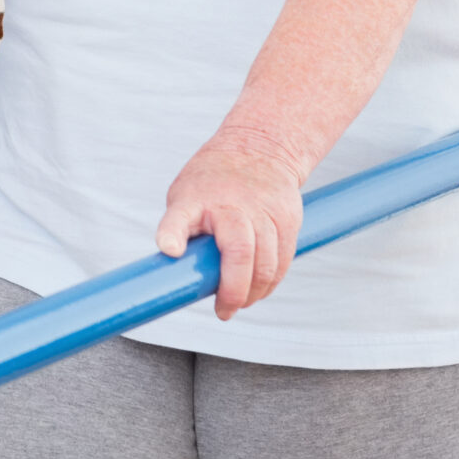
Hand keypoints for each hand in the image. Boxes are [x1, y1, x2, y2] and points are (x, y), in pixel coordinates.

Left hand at [154, 130, 305, 320]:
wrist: (261, 147)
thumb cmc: (213, 180)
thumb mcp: (186, 194)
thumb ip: (179, 227)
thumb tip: (174, 265)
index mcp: (197, 199)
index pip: (179, 216)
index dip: (172, 234)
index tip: (170, 250)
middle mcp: (233, 205)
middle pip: (240, 253)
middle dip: (234, 291)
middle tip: (224, 311)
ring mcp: (265, 211)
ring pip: (267, 264)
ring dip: (254, 292)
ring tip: (240, 303)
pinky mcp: (289, 220)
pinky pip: (283, 261)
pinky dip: (271, 281)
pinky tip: (258, 289)